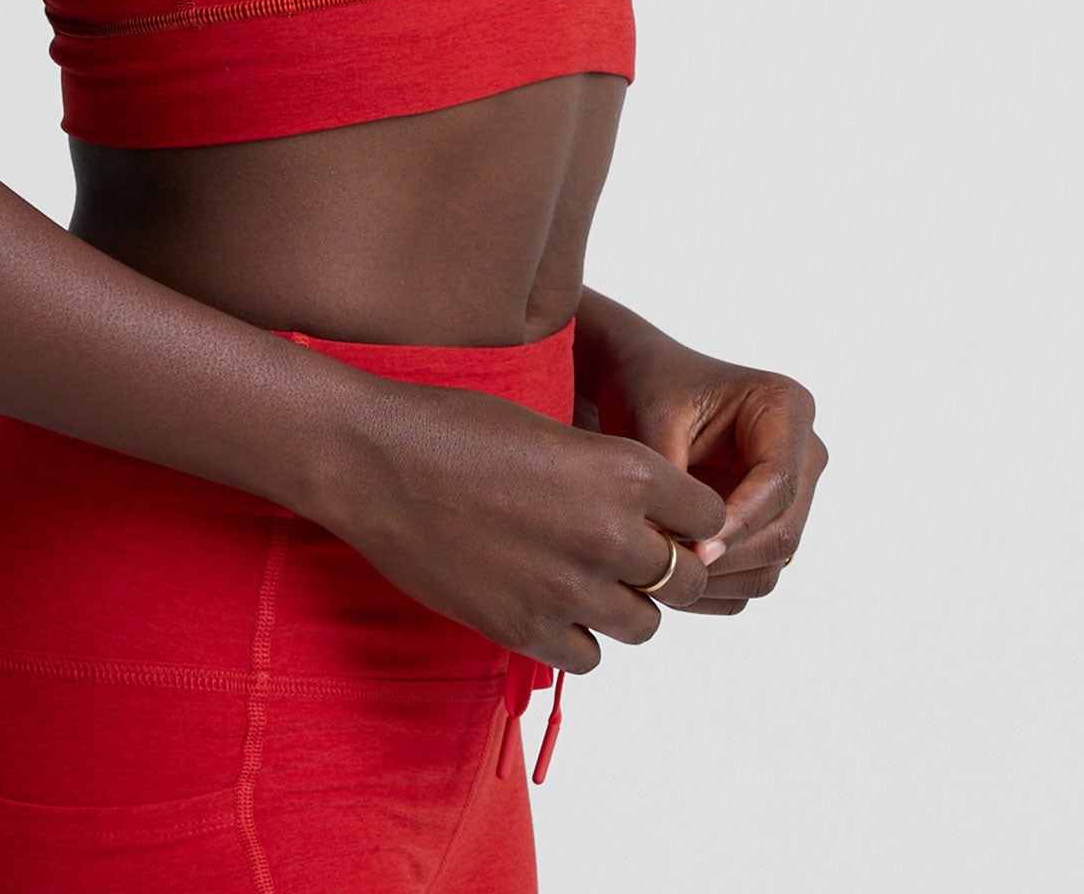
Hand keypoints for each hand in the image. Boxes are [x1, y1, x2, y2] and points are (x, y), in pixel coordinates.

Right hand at [313, 374, 729, 672]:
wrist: (375, 461)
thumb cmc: (457, 427)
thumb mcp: (553, 430)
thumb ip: (611, 477)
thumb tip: (649, 517)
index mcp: (625, 472)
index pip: (708, 517)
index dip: (691, 520)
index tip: (668, 520)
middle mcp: (610, 535)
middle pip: (686, 579)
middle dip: (665, 569)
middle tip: (628, 555)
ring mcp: (569, 590)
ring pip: (644, 626)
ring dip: (623, 605)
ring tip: (581, 576)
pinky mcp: (526, 631)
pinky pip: (588, 656)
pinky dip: (577, 636)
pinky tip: (545, 601)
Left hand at [583, 310, 825, 614]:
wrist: (642, 384)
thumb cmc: (648, 387)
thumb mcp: (653, 419)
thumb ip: (669, 479)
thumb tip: (674, 548)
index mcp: (786, 407)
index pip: (778, 482)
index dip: (739, 523)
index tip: (694, 552)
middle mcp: (804, 452)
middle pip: (784, 529)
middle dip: (728, 558)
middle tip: (671, 575)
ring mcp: (795, 493)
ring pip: (775, 561)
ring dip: (723, 579)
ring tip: (666, 577)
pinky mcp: (774, 523)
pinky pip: (759, 572)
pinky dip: (721, 585)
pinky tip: (676, 580)